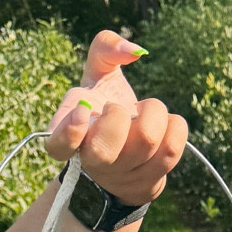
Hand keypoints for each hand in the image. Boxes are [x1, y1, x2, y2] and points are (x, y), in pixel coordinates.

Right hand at [43, 29, 187, 207]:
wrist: (128, 149)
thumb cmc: (106, 103)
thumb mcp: (98, 72)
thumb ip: (106, 48)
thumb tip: (134, 50)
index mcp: (70, 135)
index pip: (57, 147)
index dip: (69, 133)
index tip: (84, 110)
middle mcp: (93, 162)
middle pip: (104, 149)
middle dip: (119, 116)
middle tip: (122, 109)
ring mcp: (122, 176)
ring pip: (146, 140)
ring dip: (153, 113)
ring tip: (145, 111)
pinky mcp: (150, 183)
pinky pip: (171, 149)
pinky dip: (174, 126)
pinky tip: (165, 124)